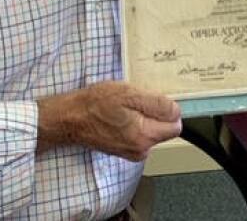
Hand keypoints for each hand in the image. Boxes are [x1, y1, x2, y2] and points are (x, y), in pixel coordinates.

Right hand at [37, 81, 181, 161]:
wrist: (70, 118)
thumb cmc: (95, 104)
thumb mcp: (129, 94)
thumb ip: (157, 104)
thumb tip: (176, 111)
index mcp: (145, 137)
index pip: (175, 125)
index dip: (166, 109)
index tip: (152, 101)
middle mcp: (141, 150)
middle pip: (163, 128)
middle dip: (153, 112)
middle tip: (133, 101)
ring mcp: (132, 152)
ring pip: (150, 129)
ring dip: (141, 116)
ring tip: (122, 107)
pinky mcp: (123, 149)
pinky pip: (138, 133)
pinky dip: (132, 122)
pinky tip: (118, 114)